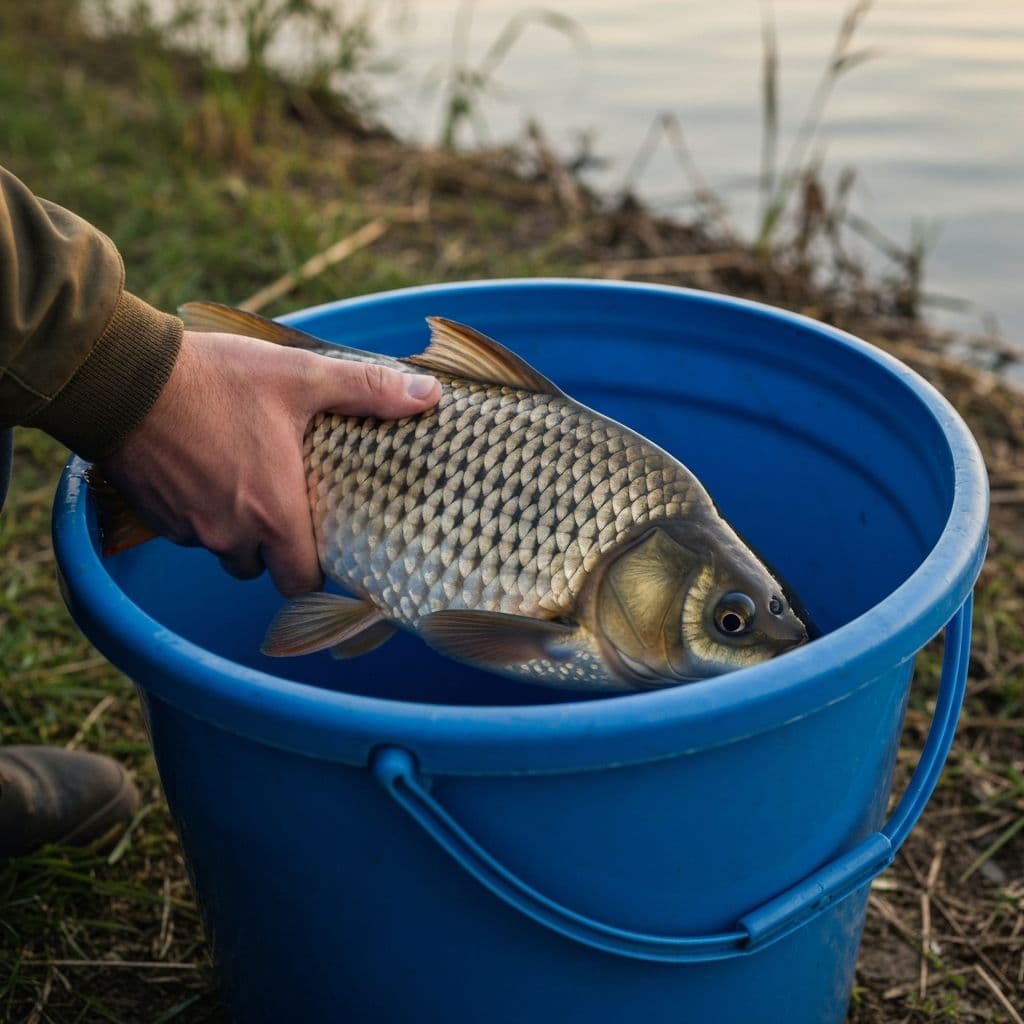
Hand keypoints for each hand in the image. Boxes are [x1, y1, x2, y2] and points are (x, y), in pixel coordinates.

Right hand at [99, 330, 439, 595]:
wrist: (122, 377)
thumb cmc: (216, 379)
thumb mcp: (301, 377)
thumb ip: (367, 391)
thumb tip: (429, 396)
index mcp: (272, 514)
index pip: (301, 581)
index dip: (317, 569)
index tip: (327, 543)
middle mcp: (229, 534)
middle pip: (262, 568)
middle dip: (277, 548)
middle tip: (289, 508)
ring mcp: (188, 529)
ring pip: (223, 550)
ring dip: (237, 530)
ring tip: (250, 485)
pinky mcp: (154, 516)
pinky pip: (188, 531)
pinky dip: (200, 513)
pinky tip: (208, 473)